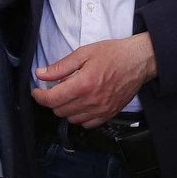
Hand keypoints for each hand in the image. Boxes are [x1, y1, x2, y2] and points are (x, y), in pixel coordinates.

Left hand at [31, 35, 157, 128]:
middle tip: (57, 87)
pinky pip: (86, 124)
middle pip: (59, 111)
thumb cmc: (114, 54)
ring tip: (71, 94)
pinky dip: (79, 116)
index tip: (37, 91)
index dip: (40, 96)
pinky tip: (82, 103)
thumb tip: (42, 74)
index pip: (52, 99)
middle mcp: (92, 101)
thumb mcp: (84, 53)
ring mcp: (101, 110)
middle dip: (52, 100)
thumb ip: (61, 66)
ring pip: (71, 119)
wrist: (139, 61)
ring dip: (65, 109)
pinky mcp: (109, 114)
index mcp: (84, 84)